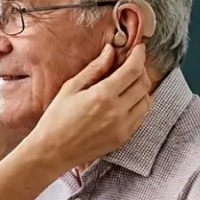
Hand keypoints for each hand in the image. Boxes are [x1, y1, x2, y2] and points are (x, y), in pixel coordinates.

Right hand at [21, 43, 152, 171]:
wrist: (52, 151)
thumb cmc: (56, 118)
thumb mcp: (71, 88)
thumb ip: (94, 69)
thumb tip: (110, 51)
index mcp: (103, 95)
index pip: (132, 70)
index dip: (139, 56)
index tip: (139, 48)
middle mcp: (117, 112)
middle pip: (144, 84)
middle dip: (141, 70)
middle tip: (133, 64)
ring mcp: (123, 127)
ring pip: (146, 101)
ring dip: (141, 89)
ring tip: (129, 83)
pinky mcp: (123, 139)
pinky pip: (140, 117)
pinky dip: (138, 105)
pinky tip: (125, 101)